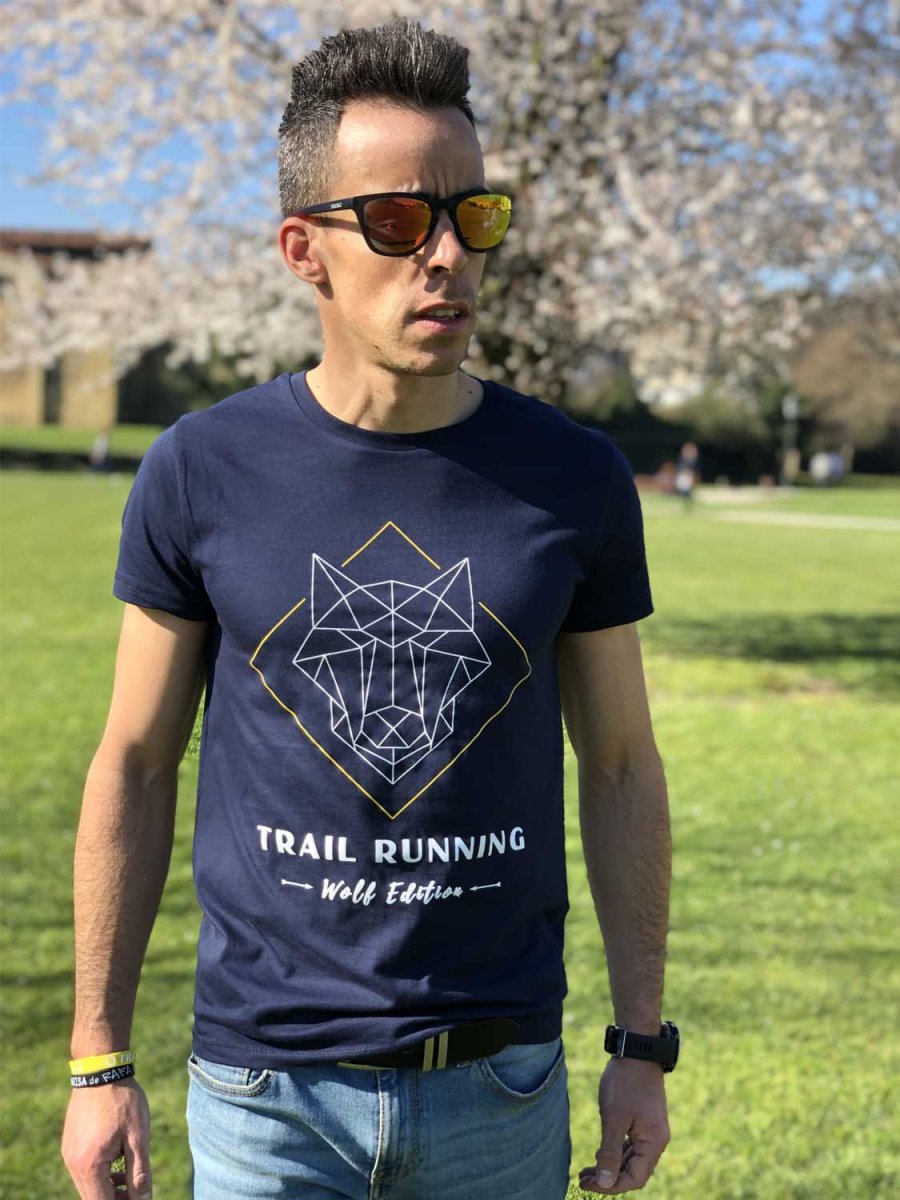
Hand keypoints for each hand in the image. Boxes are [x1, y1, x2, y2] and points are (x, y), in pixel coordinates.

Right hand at [62, 1080, 151, 1197]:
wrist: (101, 1070)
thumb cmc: (122, 1101)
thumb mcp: (138, 1137)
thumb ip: (139, 1173)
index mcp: (90, 1165)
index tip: (139, 1198)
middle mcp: (73, 1164)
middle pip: (92, 1197)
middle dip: (115, 1198)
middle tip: (137, 1191)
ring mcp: (69, 1154)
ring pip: (87, 1184)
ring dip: (107, 1187)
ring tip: (129, 1177)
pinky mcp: (70, 1144)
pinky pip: (83, 1169)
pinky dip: (99, 1173)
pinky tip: (117, 1161)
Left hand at [578, 1058, 669, 1193]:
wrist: (636, 1050)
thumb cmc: (625, 1083)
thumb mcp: (614, 1119)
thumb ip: (610, 1152)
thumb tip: (605, 1183)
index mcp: (653, 1143)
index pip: (634, 1178)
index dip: (611, 1186)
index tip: (588, 1184)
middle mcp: (657, 1140)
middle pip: (633, 1171)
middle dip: (608, 1178)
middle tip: (582, 1179)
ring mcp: (651, 1129)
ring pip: (631, 1158)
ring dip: (610, 1165)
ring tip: (586, 1171)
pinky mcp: (644, 1120)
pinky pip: (631, 1144)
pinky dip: (616, 1152)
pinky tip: (600, 1152)